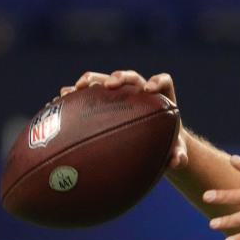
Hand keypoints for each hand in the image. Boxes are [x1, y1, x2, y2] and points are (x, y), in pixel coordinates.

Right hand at [59, 70, 187, 168]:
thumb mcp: (174, 151)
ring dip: (92, 80)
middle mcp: (140, 91)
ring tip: (78, 87)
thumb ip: (179, 156)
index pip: (163, 81)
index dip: (157, 81)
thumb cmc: (166, 145)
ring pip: (105, 79)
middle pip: (131, 77)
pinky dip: (75, 95)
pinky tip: (61, 100)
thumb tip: (177, 162)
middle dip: (120, 77)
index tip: (149, 90)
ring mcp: (120, 94)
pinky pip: (87, 94)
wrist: (151, 143)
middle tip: (110, 84)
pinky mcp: (103, 101)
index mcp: (161, 98)